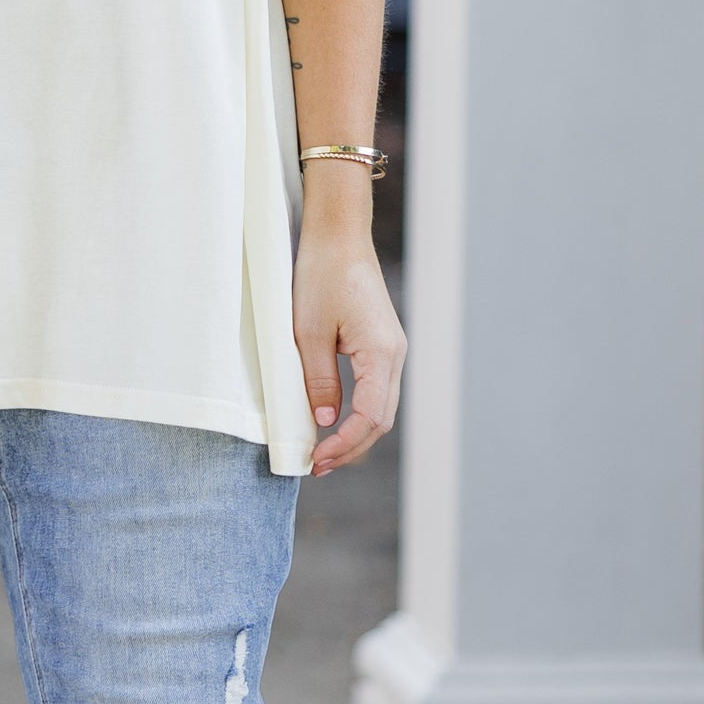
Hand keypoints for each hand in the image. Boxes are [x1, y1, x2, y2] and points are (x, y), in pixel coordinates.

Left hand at [292, 191, 404, 476]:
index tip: (316, 460)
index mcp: (381, 353)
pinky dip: (358, 413)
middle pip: (381, 420)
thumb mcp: (308, 332)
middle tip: (317, 465)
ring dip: (355, 434)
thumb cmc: (321, 276)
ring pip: (381, 408)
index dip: (344, 445)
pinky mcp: (383, 344)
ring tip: (323, 452)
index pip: (370, 417)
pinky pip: (377, 390)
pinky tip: (335, 422)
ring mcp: (392, 350)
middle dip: (351, 447)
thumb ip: (318, 380)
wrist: (339, 237)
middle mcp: (395, 355)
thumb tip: (324, 422)